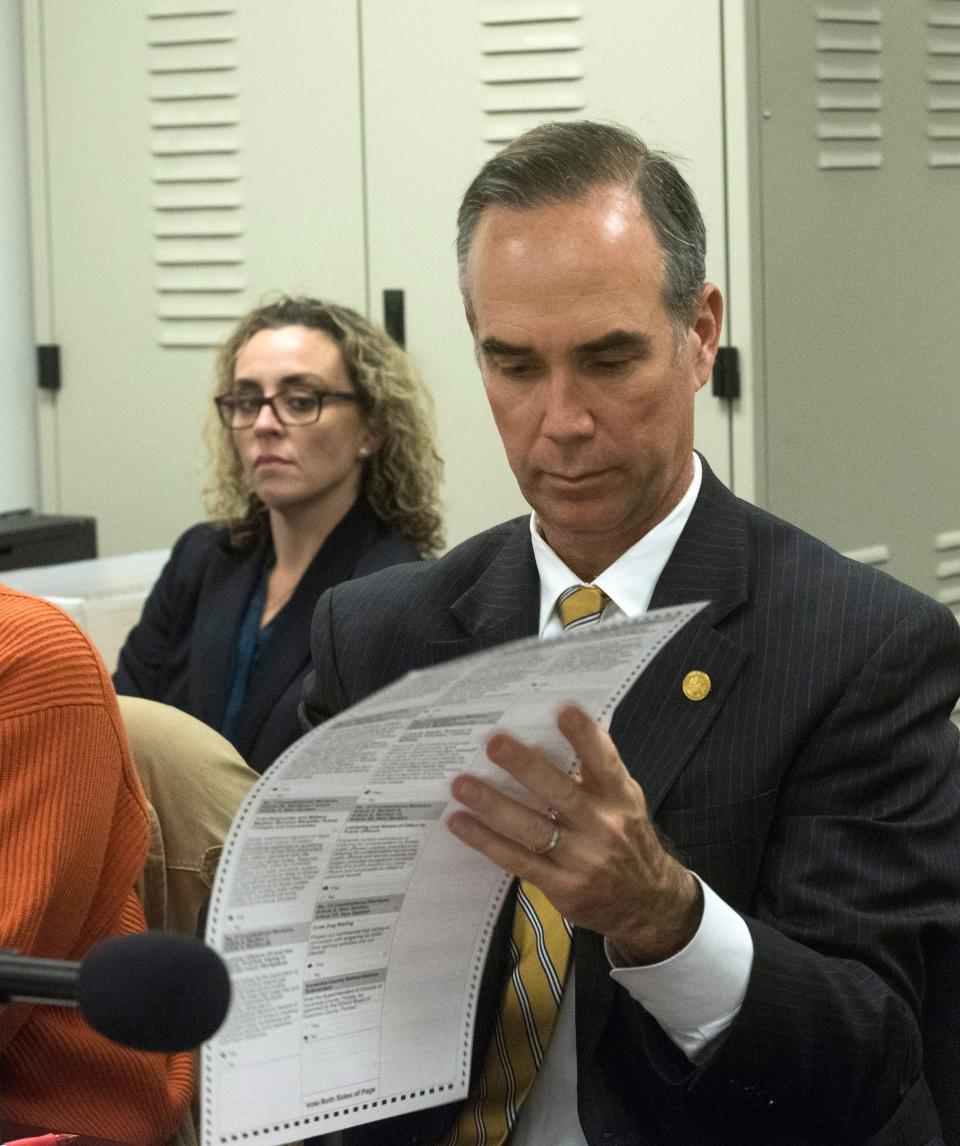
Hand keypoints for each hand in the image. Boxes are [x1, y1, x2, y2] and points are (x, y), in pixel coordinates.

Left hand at [447, 705, 702, 963]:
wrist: (648, 903)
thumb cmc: (628, 839)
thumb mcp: (626, 801)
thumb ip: (600, 769)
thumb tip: (572, 722)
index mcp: (619, 797)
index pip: (604, 762)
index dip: (585, 737)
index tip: (564, 710)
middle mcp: (602, 825)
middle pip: (560, 793)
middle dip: (525, 767)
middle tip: (493, 743)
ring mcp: (580, 858)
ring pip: (531, 828)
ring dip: (493, 805)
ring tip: (462, 785)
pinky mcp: (561, 885)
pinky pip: (517, 859)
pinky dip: (486, 841)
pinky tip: (460, 822)